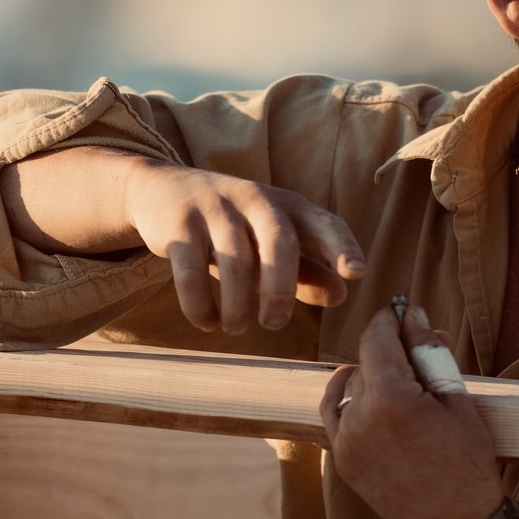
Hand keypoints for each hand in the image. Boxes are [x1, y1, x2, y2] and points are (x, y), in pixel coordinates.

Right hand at [122, 160, 363, 333]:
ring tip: (235, 328)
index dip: (342, 246)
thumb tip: (341, 296)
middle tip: (273, 324)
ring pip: (235, 261)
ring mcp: (215, 208)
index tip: (356, 273)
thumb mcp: (271, 242)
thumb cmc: (232, 225)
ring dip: (237, 305)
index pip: (324, 222)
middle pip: (280, 241)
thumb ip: (307, 270)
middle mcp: (255, 200)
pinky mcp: (179, 223)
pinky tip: (207, 322)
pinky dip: (200, 304)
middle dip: (280, 289)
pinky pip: (190, 270)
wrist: (162, 190)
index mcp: (287, 206)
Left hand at [319, 304, 506, 518]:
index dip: (391, 319)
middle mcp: (359, 418)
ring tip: (404, 381)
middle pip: (366, 361)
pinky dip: (346, 398)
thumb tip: (415, 317)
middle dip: (390, 349)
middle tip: (420, 349)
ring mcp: (346, 442)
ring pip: (351, 387)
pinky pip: (334, 415)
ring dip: (373, 375)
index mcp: (391, 398)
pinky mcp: (343, 461)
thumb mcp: (458, 402)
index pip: (378, 337)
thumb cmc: (469, 465)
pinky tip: (363, 389)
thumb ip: (431, 355)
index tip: (404, 312)